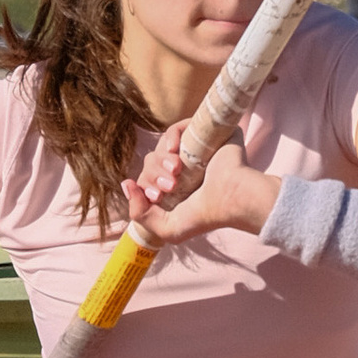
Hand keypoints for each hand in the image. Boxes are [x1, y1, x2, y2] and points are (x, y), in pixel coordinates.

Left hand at [126, 124, 273, 246]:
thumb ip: (140, 214)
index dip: (144, 187)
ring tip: (176, 170)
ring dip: (161, 160)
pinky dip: (169, 136)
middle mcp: (183, 172)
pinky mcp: (201, 135)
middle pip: (151, 165)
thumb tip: (126, 184)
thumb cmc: (205, 215)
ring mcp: (192, 153)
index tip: (157, 197)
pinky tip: (173, 148)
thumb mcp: (168, 228)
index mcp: (176, 193)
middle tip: (170, 186)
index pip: (147, 183)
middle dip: (153, 175)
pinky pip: (175, 129)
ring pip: (160, 149)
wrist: (231, 197)